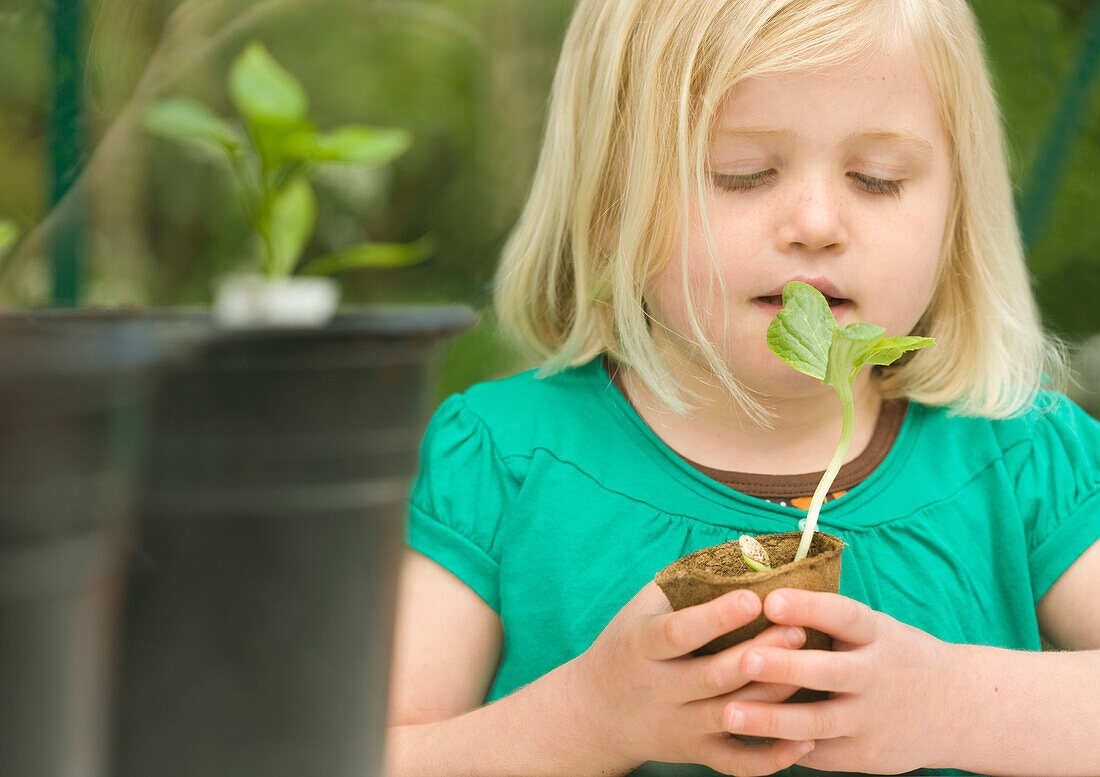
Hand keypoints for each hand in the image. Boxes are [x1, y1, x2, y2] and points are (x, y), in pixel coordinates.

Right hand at [565, 581, 816, 775]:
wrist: (596, 712)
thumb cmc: (629, 646)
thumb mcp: (641, 608)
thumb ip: (685, 584)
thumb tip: (745, 551)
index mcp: (641, 647)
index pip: (678, 633)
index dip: (715, 617)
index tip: (752, 597)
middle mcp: (659, 690)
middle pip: (715, 677)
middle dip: (760, 654)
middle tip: (799, 629)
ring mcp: (678, 726)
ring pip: (735, 716)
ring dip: (775, 696)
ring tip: (812, 668)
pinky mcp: (695, 754)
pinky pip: (738, 764)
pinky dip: (774, 757)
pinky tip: (806, 738)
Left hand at [721, 588, 961, 772]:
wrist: (959, 708)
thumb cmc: (894, 656)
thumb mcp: (876, 630)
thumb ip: (830, 622)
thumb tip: (761, 597)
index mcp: (878, 635)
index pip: (844, 616)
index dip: (809, 607)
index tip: (772, 600)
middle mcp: (877, 676)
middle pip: (829, 672)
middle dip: (786, 666)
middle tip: (744, 660)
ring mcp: (872, 719)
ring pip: (819, 722)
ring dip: (772, 719)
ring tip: (728, 713)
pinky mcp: (865, 755)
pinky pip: (819, 752)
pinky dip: (783, 748)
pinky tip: (745, 741)